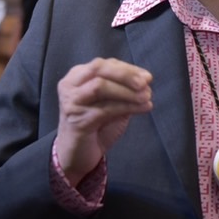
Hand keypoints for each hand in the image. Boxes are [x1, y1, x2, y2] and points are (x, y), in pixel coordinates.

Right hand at [53, 58, 152, 185]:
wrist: (79, 153)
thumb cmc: (97, 124)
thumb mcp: (112, 101)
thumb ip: (124, 89)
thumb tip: (146, 81)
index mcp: (77, 76)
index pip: (104, 64)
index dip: (127, 69)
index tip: (148, 77)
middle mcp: (70, 86)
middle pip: (98, 69)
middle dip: (125, 74)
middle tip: (145, 83)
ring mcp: (71, 102)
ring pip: (100, 87)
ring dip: (127, 91)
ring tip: (147, 97)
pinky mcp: (77, 120)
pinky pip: (105, 109)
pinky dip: (127, 107)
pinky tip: (143, 108)